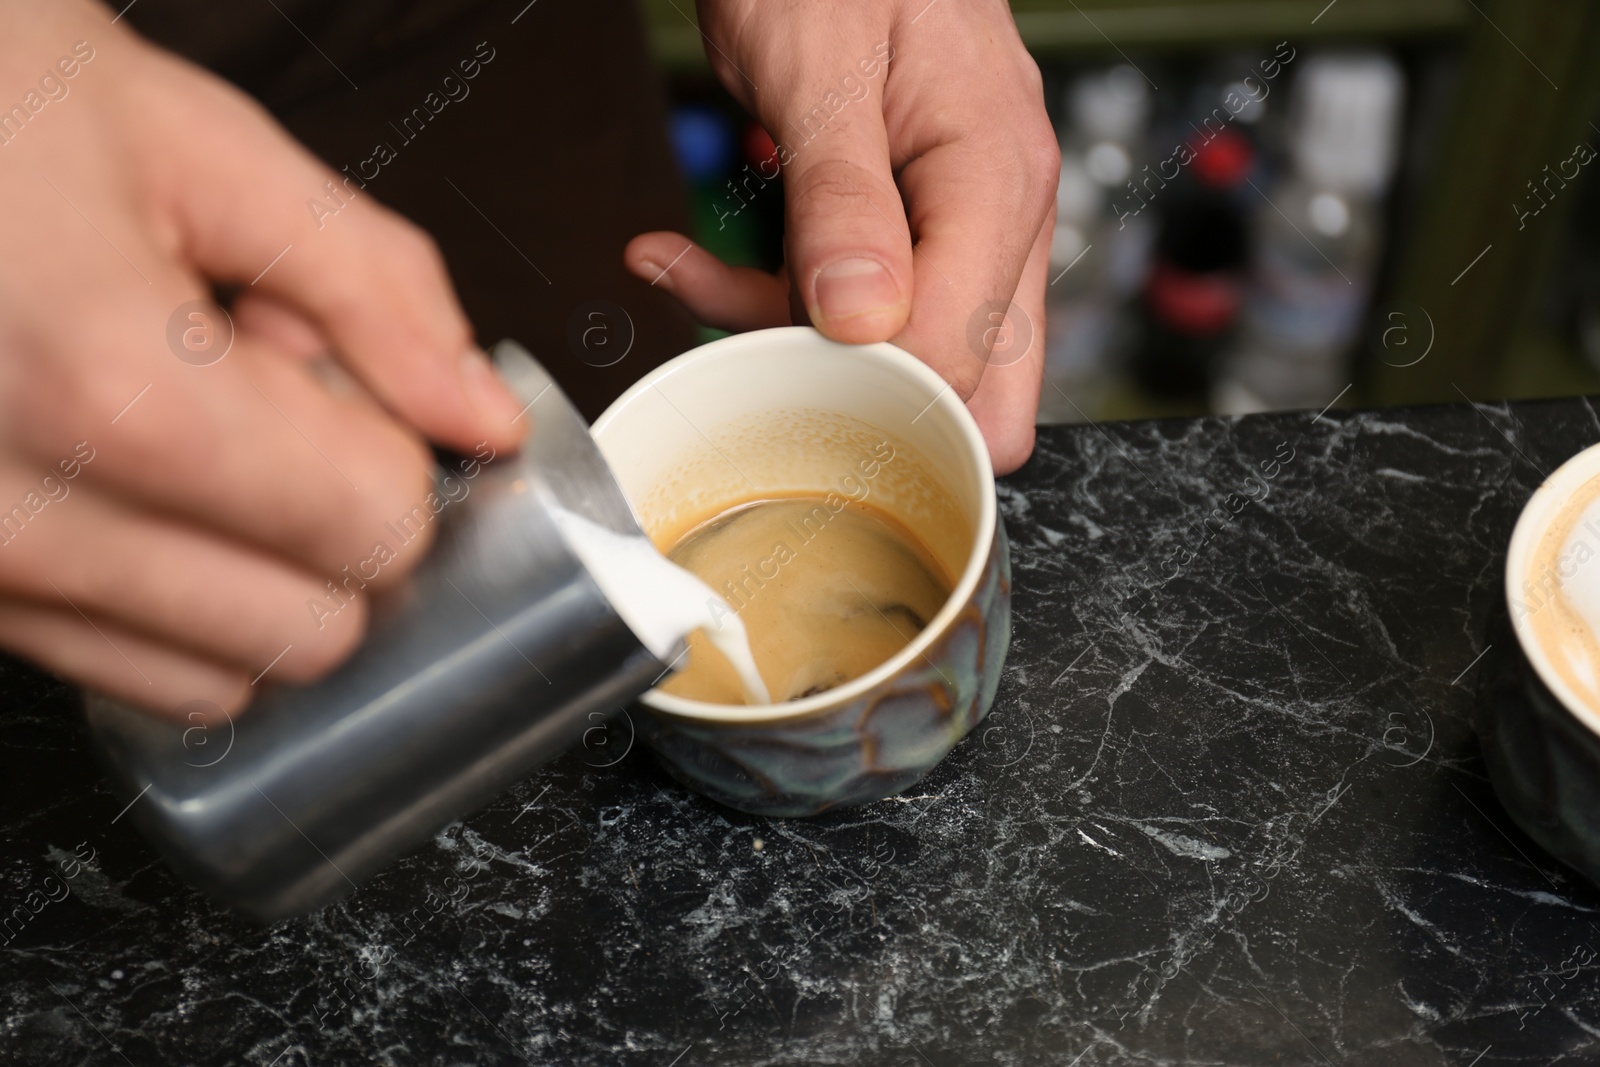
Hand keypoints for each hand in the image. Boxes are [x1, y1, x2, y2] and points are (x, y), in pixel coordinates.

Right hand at [0, 2, 525, 715]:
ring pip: (222, 679)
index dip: (395, 448)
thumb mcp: (199, 147)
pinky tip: (127, 479)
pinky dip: (170, 601)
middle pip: (314, 629)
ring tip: (181, 431)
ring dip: (255, 574)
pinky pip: (121, 671)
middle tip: (267, 402)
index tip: (343, 379)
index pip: (375, 526)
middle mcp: (19, 518)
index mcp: (108, 388)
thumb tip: (484, 417)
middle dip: (335, 523)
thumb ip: (375, 290)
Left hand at [625, 0, 1057, 473]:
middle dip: (869, 407)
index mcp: (994, 177)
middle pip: (978, 387)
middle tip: (769, 372)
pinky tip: (690, 262)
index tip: (789, 373)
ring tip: (696, 282)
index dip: (876, 389)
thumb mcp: (819, 67)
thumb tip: (866, 322)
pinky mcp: (907, 226)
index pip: (966, 350)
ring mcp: (957, 222)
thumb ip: (843, 199)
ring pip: (906, 357)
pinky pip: (856, 309)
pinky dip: (769, 302)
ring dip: (795, 346)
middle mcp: (995, 211)